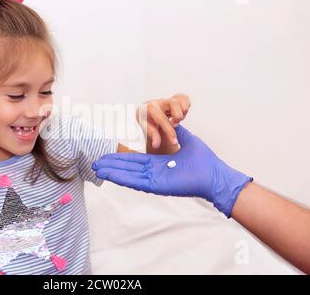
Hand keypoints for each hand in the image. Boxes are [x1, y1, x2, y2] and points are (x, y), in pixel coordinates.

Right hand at [92, 125, 252, 216]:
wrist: (214, 173)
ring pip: (128, 175)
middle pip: (128, 168)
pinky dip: (122, 178)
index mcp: (158, 164)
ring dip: (112, 172)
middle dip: (112, 165)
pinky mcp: (157, 186)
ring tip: (97, 168)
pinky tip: (109, 175)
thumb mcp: (186, 140)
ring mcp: (154, 180)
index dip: (120, 158)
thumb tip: (174, 122)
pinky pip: (136, 181)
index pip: (135, 160)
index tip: (107, 155)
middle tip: (95, 164)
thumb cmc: (204, 160)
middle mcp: (154, 173)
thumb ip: (176, 133)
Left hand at [137, 94, 190, 149]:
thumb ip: (152, 135)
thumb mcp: (144, 126)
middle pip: (174, 103)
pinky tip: (179, 114)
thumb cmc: (145, 118)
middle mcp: (160, 102)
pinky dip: (185, 107)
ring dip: (182, 111)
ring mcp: (168, 99)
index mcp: (150, 108)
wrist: (145, 110)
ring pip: (181, 100)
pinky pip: (184, 98)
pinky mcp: (174, 98)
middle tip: (174, 124)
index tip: (174, 141)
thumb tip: (156, 144)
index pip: (162, 119)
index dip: (170, 132)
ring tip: (176, 119)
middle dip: (177, 116)